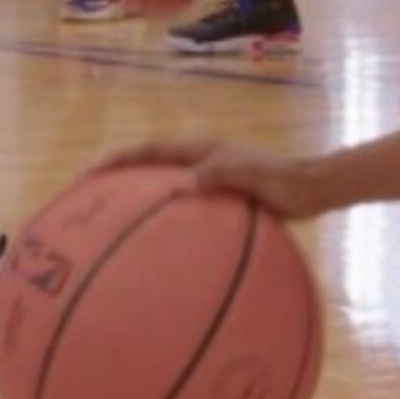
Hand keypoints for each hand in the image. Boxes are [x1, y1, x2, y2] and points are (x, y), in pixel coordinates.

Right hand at [96, 140, 337, 220]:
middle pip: (146, 166)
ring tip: (109, 221)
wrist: (314, 189)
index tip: (88, 173)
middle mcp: (198, 161)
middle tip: (86, 195)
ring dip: (135, 198)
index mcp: (200, 151)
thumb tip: (180, 186)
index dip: (117, 161)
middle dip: (115, 177)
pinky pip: (180, 206)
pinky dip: (162, 219)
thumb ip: (218, 176)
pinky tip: (157, 247)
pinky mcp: (218, 197)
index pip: (148, 151)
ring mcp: (207, 178)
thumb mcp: (251, 177)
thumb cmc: (285, 183)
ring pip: (160, 186)